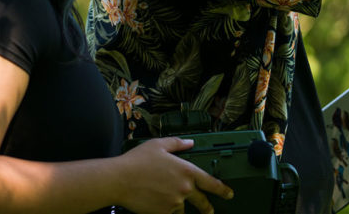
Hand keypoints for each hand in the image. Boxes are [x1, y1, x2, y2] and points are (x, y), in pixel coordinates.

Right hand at [115, 137, 233, 213]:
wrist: (119, 180)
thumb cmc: (136, 161)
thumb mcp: (158, 145)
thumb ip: (177, 144)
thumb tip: (190, 143)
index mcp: (186, 171)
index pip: (211, 182)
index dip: (223, 189)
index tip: (229, 193)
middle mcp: (184, 188)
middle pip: (202, 202)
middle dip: (207, 207)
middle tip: (209, 210)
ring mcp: (174, 203)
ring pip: (183, 210)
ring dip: (179, 208)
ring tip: (172, 204)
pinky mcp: (163, 213)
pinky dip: (166, 211)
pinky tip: (158, 205)